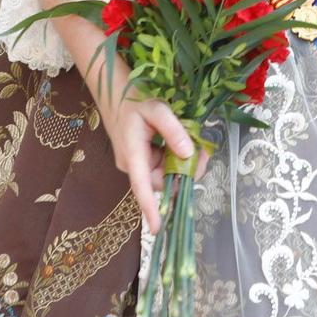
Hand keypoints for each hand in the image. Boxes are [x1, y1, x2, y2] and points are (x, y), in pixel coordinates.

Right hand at [90, 55, 201, 234]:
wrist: (113, 88)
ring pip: (164, 172)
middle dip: (183, 173)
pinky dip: (174, 156)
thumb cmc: (132, 96)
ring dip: (180, 163)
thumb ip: (173, 130)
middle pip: (161, 180)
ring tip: (196, 143)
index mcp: (132, 154)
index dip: (151, 208)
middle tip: (203, 154)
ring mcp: (136, 161)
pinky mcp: (141, 156)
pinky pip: (161, 163)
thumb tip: (188, 154)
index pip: (142, 187)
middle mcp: (132, 164)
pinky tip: (183, 142)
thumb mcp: (156, 108)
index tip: (158, 229)